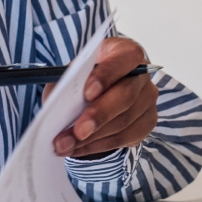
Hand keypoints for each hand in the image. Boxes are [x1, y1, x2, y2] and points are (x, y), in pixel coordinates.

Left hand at [52, 37, 157, 158]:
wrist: (102, 89)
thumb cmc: (88, 76)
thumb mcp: (75, 70)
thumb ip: (66, 80)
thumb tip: (54, 102)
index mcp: (126, 53)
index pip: (124, 60)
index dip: (106, 76)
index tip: (87, 93)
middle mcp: (142, 76)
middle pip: (126, 96)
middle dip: (99, 115)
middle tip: (78, 131)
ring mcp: (147, 101)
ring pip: (124, 122)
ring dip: (92, 138)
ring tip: (64, 144)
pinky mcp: (146, 122)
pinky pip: (124, 138)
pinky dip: (97, 146)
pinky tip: (78, 148)